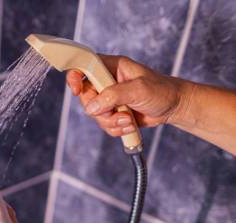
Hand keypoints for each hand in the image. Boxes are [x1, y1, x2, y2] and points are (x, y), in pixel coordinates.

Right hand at [66, 55, 185, 136]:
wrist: (174, 107)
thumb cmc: (162, 91)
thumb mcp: (139, 89)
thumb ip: (114, 95)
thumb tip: (92, 107)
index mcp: (111, 67)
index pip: (84, 66)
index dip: (75, 76)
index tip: (76, 90)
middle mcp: (107, 81)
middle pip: (85, 96)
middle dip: (99, 109)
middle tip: (118, 112)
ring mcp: (108, 98)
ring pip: (94, 113)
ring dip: (111, 121)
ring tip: (128, 119)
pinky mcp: (112, 113)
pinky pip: (103, 124)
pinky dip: (115, 129)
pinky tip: (129, 125)